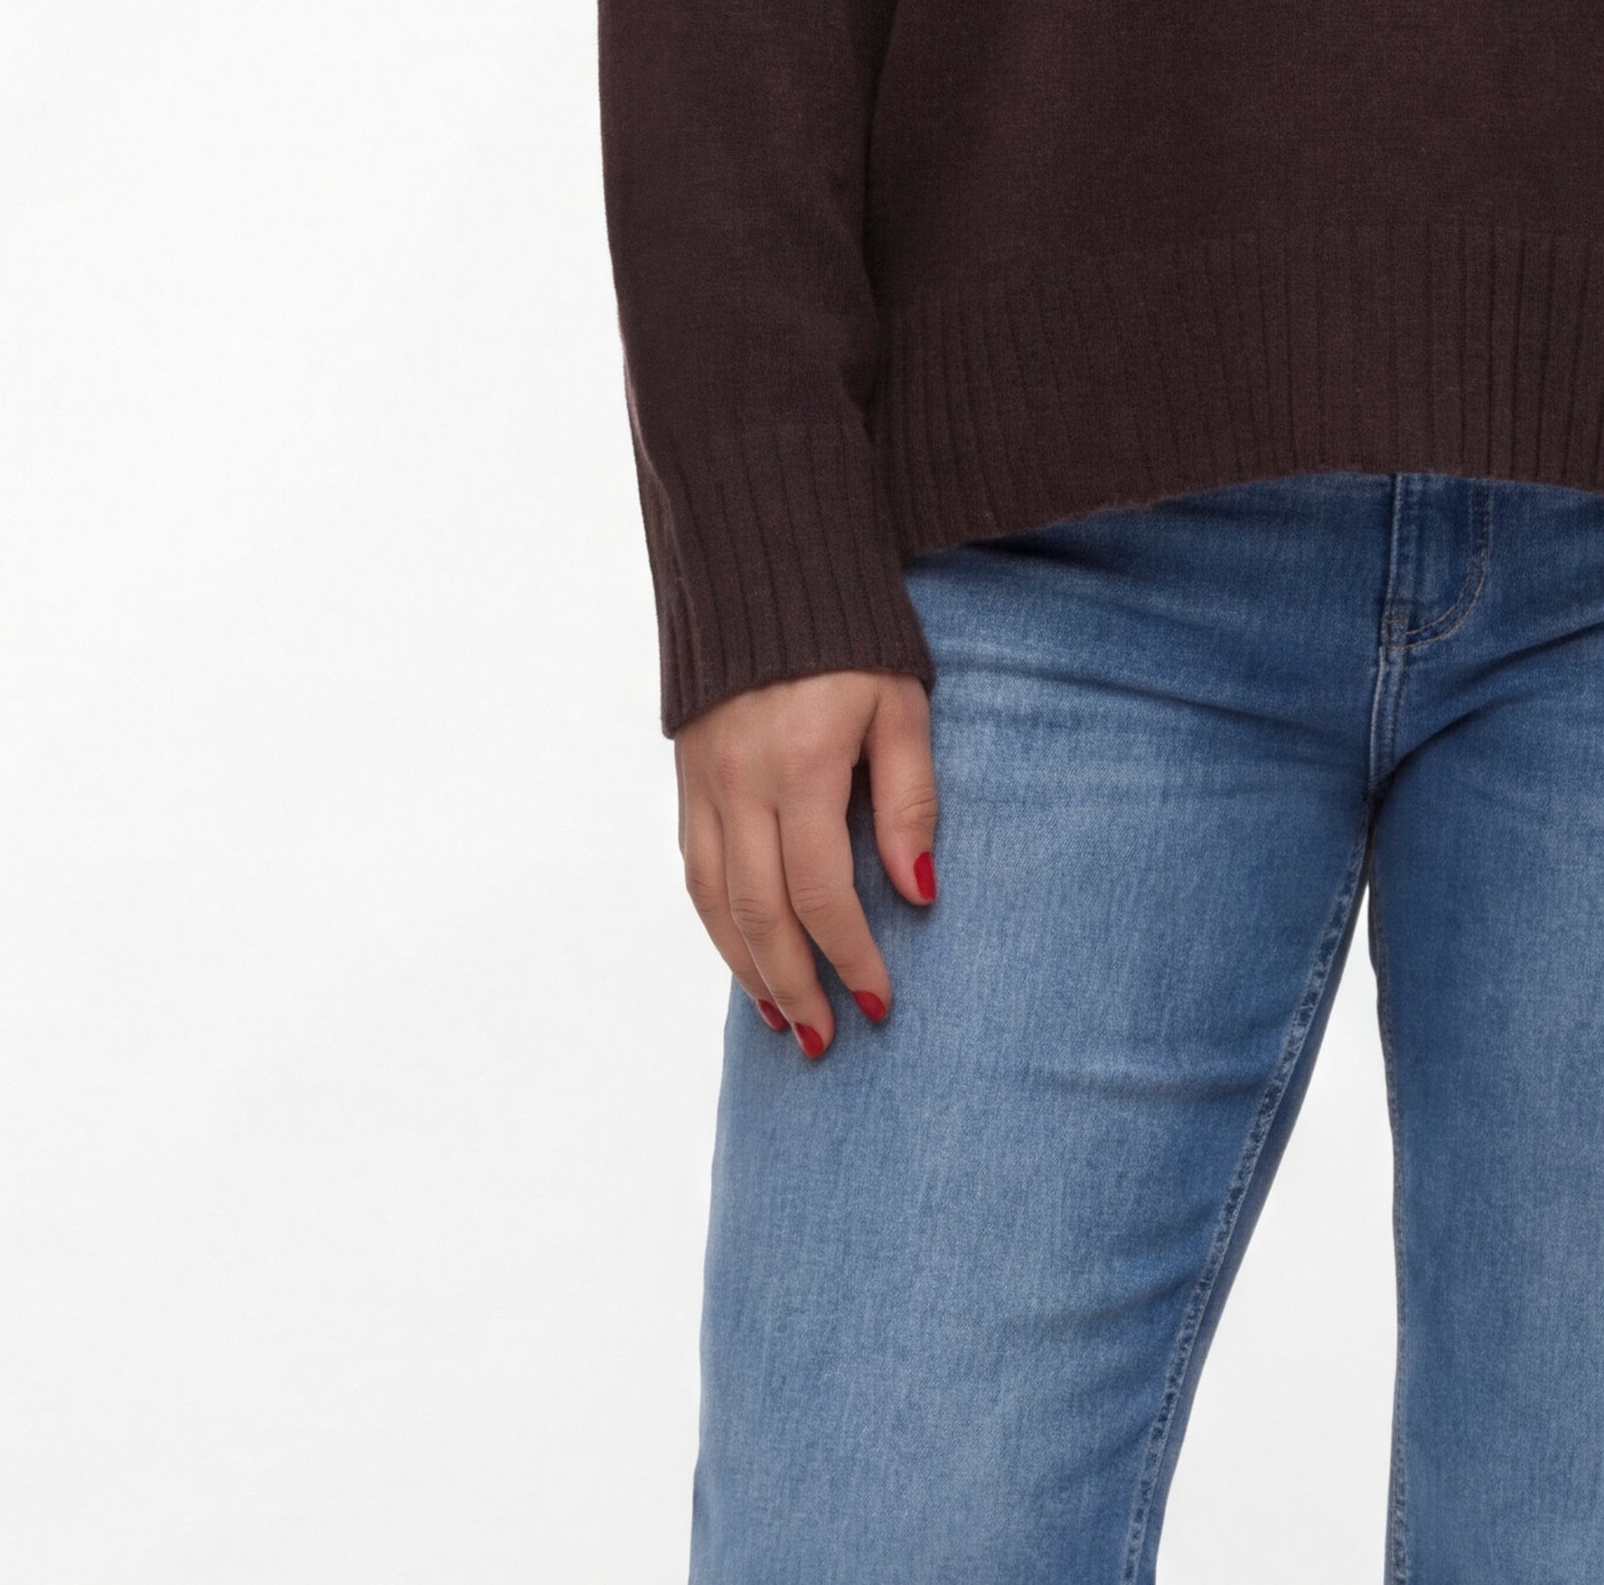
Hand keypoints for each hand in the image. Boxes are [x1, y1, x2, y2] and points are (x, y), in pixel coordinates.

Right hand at [674, 668, 937, 1056]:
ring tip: (784, 1018)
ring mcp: (703, 781)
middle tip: (825, 1040)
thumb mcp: (900, 703)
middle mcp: (740, 781)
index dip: (851, 955)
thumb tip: (918, 893)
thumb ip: (910, 797)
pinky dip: (717, 923)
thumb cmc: (852, 634)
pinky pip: (694, 869)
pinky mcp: (685, 776)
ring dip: (748, 969)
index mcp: (801, 764)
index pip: (822, 890)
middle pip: (759, 913)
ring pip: (714, 902)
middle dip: (794, 985)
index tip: (880, 1001)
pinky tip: (744, 953)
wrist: (766, 564)